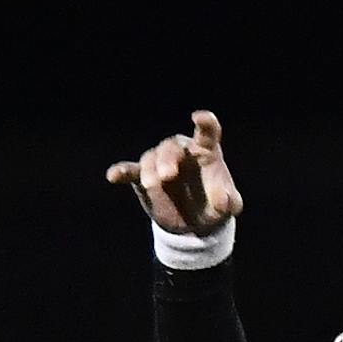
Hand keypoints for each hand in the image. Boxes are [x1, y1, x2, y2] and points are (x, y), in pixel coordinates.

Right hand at [105, 110, 242, 235]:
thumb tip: (224, 201)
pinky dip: (122, 171)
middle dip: (168, 159)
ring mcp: (160, 162)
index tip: (200, 118)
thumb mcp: (227, 207)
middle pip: (172, 146)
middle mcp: (181, 151)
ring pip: (151, 158)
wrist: (194, 224)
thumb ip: (229, 201)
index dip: (205, 123)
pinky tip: (113, 176)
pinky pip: (131, 170)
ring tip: (151, 184)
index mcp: (206, 151)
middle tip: (168, 175)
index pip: (207, 132)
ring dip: (150, 169)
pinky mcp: (143, 177)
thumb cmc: (214, 206)